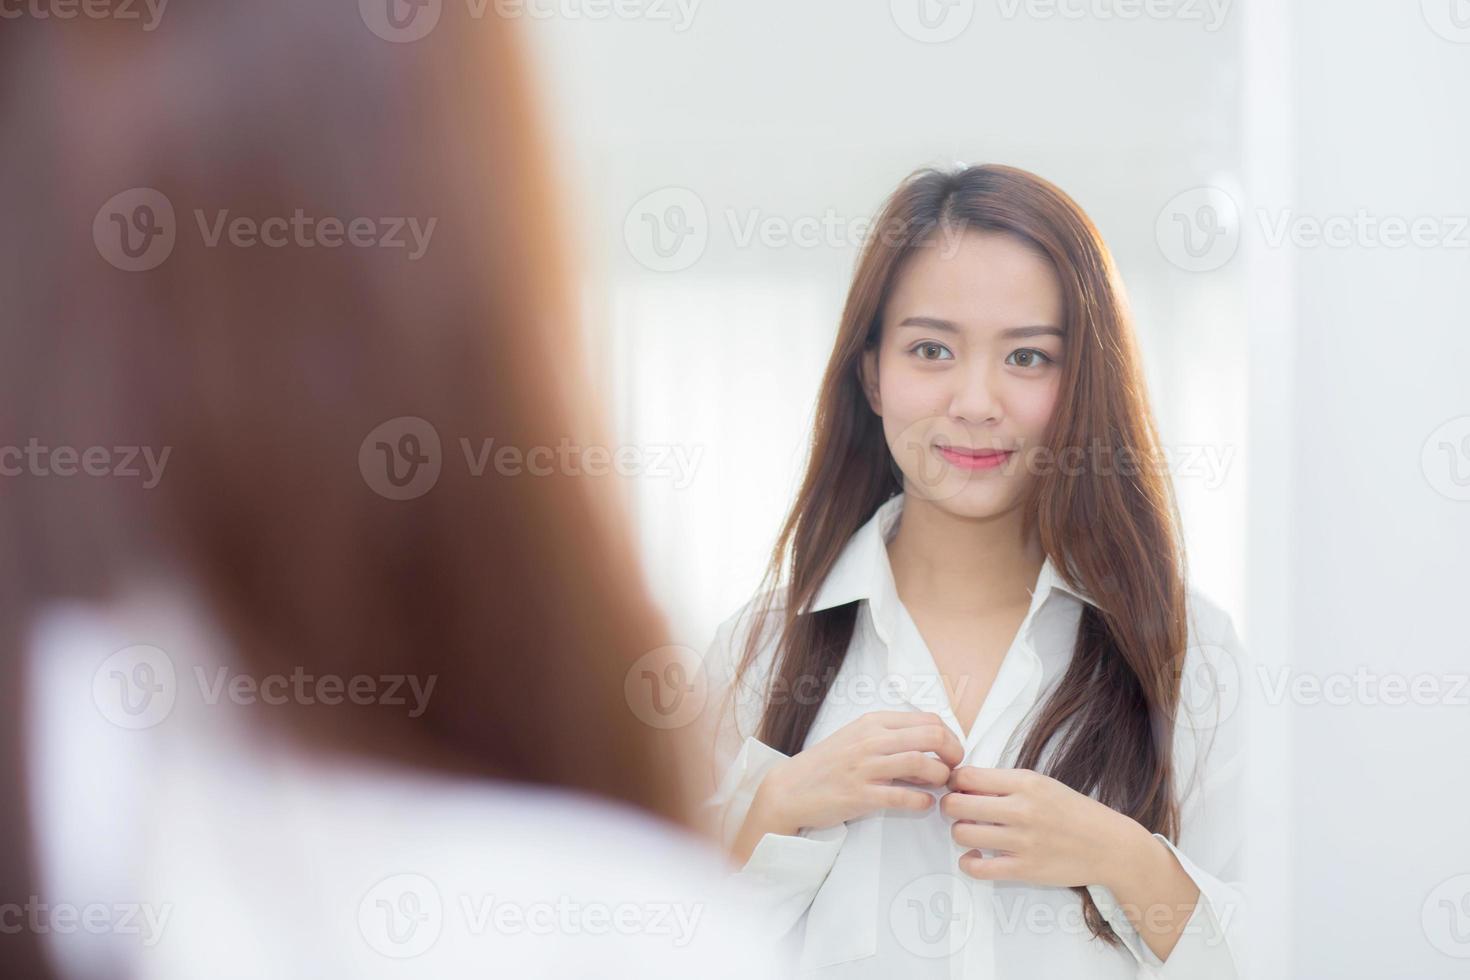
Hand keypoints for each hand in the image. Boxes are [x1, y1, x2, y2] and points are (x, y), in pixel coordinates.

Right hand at [757, 711, 963, 834]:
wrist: (791, 788)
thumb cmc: (829, 763)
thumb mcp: (858, 736)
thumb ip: (891, 735)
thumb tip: (932, 743)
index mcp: (873, 722)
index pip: (930, 720)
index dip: (951, 737)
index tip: (951, 753)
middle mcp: (871, 740)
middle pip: (932, 737)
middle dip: (954, 753)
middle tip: (953, 769)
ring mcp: (865, 768)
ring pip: (921, 763)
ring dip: (940, 777)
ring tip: (938, 786)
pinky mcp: (860, 795)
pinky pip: (903, 797)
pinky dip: (922, 801)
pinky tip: (923, 803)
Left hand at [940, 765, 1142, 888]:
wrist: (1108, 845)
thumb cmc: (1073, 811)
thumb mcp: (1041, 783)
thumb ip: (1004, 783)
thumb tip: (963, 783)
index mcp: (1025, 783)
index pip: (967, 776)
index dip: (954, 782)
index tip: (958, 788)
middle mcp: (1021, 810)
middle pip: (956, 804)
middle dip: (949, 806)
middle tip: (957, 811)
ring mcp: (1022, 842)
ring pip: (961, 834)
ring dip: (959, 832)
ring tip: (972, 832)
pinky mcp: (1024, 869)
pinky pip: (977, 868)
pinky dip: (968, 862)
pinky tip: (975, 856)